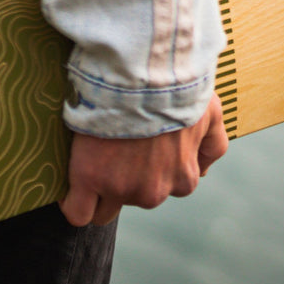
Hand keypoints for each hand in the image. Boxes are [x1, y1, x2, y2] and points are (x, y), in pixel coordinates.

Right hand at [59, 93, 228, 226]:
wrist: (142, 72)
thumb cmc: (178, 88)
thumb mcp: (211, 113)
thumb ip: (212, 145)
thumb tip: (202, 170)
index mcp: (182, 178)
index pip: (160, 191)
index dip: (143, 171)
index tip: (132, 151)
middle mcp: (153, 191)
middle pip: (130, 199)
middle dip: (121, 180)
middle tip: (111, 146)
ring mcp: (120, 188)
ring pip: (103, 208)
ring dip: (97, 188)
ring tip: (90, 155)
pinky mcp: (89, 179)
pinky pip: (77, 211)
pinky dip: (72, 202)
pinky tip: (71, 184)